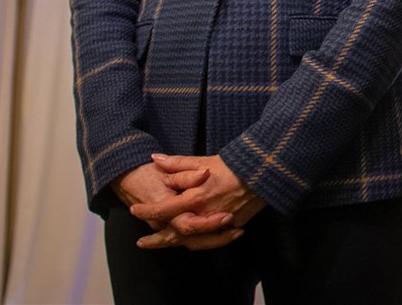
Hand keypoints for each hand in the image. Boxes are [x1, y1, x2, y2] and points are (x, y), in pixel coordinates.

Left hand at [129, 155, 265, 247]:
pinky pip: (211, 239)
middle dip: (157, 240)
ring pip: (192, 241)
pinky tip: (191, 240)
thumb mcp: (204, 161)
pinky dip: (199, 241)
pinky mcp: (233, 226)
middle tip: (142, 242)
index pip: (164, 209)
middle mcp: (205, 215)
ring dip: (175, 243)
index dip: (147, 210)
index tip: (135, 209)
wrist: (266, 171)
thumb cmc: (233, 164)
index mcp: (196, 197)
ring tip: (163, 243)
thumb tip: (154, 159)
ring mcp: (219, 224)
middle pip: (175, 234)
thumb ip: (178, 163)